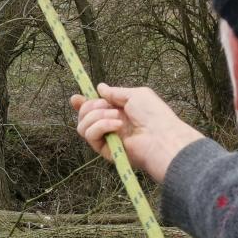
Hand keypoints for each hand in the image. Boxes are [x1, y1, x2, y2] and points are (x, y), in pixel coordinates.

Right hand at [70, 84, 203, 182]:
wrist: (161, 137)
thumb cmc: (154, 115)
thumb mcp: (135, 94)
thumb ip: (115, 92)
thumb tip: (100, 87)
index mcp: (118, 111)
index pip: (94, 108)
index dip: (82, 103)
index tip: (76, 98)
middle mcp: (110, 125)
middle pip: (84, 115)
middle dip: (89, 106)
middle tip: (104, 105)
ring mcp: (107, 138)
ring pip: (83, 125)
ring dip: (96, 116)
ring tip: (116, 117)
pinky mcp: (104, 150)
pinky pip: (90, 135)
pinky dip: (101, 126)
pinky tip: (117, 126)